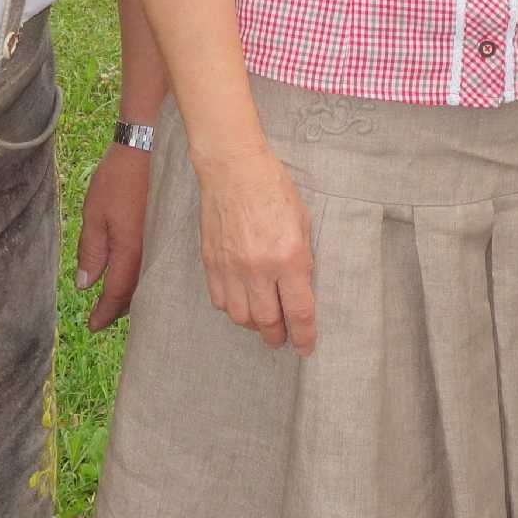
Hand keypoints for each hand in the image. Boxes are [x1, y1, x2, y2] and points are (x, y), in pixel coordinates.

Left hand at [74, 143, 151, 331]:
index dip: (103, 313)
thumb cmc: (118, 178)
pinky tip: (137, 273)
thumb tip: (85, 285)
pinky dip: (144, 275)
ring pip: (148, 280)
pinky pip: (157, 264)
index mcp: (130, 252)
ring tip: (117, 300)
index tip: (91, 325)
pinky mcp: (168, 231)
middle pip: (135, 293)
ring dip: (132, 293)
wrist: (149, 146)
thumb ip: (91, 252)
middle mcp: (151, 252)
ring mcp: (162, 242)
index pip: (116, 294)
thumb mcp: (94, 214)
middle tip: (102, 316)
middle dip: (118, 308)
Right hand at [195, 146, 315, 353]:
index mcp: (289, 258)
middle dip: (277, 336)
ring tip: (262, 319)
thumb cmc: (273, 189)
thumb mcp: (302, 223)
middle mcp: (258, 269)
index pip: (299, 312)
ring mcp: (231, 268)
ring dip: (254, 325)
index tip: (306, 348)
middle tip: (282, 338)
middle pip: (268, 322)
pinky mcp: (211, 263)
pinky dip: (232, 308)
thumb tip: (299, 289)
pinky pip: (220, 301)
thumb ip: (302, 259)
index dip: (304, 337)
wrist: (233, 169)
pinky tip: (240, 300)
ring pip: (241, 317)